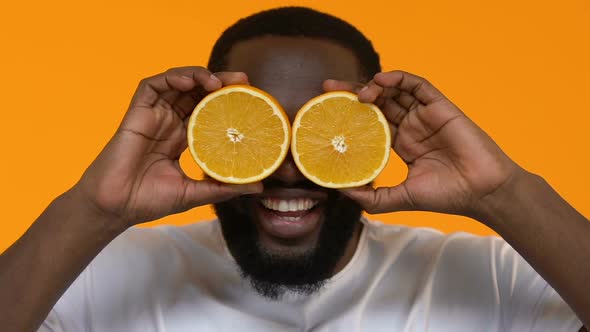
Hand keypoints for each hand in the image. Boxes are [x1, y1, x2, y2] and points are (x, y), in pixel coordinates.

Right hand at [74, 67, 261, 226]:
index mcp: (182, 138)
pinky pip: (152, 86)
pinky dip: (171, 79)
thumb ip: (224, 187)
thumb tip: (259, 186)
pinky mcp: (136, 113)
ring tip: (217, 82)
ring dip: (198, 76)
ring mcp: (153, 117)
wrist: (116, 208)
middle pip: (197, 93)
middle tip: (242, 80)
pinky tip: (189, 83)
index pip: (209, 111)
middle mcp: (169, 123)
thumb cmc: (149, 201)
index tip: (249, 97)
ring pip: (176, 84)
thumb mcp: (195, 193)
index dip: (227, 101)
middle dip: (219, 82)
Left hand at [323, 71, 521, 217]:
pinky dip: (398, 79)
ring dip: (373, 86)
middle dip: (352, 94)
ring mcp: (425, 115)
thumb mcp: (398, 198)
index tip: (327, 111)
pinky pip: (417, 85)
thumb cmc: (446, 196)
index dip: (350, 115)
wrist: (482, 192)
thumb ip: (371, 197)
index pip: (370, 123)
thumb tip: (341, 191)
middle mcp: (411, 126)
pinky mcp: (440, 106)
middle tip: (328, 89)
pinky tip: (380, 81)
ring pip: (394, 91)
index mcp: (402, 144)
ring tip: (354, 93)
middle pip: (377, 103)